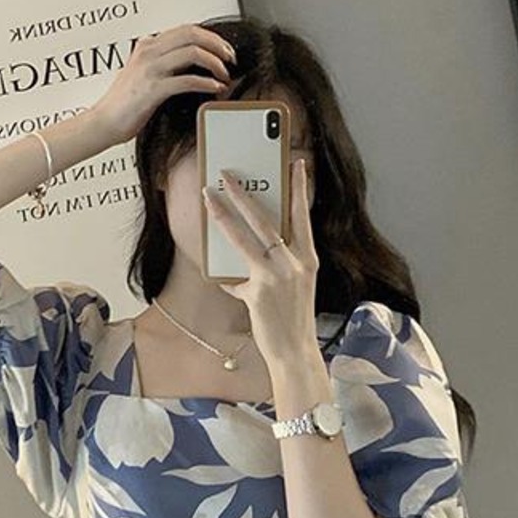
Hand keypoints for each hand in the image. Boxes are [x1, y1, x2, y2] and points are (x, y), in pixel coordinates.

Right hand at [92, 24, 234, 146]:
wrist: (103, 123)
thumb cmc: (123, 106)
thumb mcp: (141, 76)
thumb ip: (161, 65)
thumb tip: (187, 67)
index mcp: (147, 45)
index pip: (186, 29)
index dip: (209, 36)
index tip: (222, 49)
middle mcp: (149, 51)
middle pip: (192, 34)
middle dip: (217, 44)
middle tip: (230, 58)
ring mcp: (151, 68)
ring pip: (193, 52)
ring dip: (215, 62)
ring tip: (224, 75)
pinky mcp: (153, 88)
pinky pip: (188, 79)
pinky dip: (207, 83)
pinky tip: (215, 89)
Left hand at [204, 158, 320, 365]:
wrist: (295, 353)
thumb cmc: (293, 322)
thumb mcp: (294, 289)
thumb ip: (276, 268)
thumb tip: (249, 259)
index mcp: (308, 260)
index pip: (303, 216)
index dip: (299, 189)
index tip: (296, 164)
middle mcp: (295, 264)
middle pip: (266, 220)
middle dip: (245, 194)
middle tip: (228, 175)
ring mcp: (277, 277)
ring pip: (246, 237)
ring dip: (224, 215)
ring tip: (209, 198)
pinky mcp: (259, 292)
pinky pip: (234, 278)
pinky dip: (225, 277)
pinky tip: (214, 273)